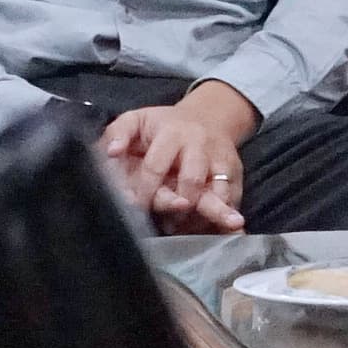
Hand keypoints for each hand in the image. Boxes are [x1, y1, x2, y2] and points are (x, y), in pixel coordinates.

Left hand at [100, 81, 259, 232]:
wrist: (209, 116)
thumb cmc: (165, 125)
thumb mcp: (138, 119)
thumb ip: (118, 132)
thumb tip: (111, 152)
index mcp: (173, 134)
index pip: (156, 167)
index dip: (144, 191)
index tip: (137, 207)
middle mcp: (200, 147)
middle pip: (192, 182)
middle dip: (179, 207)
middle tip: (167, 224)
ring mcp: (221, 161)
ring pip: (219, 193)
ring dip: (204, 216)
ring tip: (190, 230)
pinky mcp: (236, 174)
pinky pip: (233, 201)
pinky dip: (223, 220)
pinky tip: (217, 231)